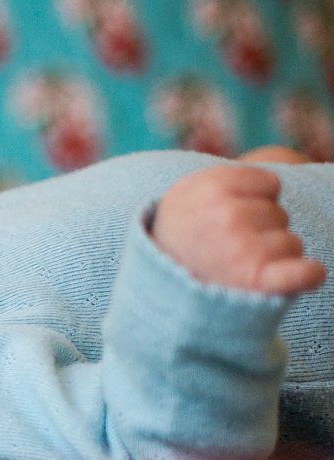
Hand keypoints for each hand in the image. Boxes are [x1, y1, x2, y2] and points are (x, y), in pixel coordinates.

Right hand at [152, 163, 325, 297]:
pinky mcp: (257, 281)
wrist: (153, 297)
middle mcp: (225, 215)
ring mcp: (242, 249)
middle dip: (259, 232)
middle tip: (223, 251)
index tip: (224, 222)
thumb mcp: (186, 198)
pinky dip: (307, 275)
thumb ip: (226, 180)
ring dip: (270, 259)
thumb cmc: (178, 244)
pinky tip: (303, 276)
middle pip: (279, 214)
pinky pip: (305, 272)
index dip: (252, 203)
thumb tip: (287, 162)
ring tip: (232, 271)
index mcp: (208, 187)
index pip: (270, 185)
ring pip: (290, 243)